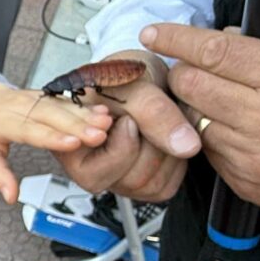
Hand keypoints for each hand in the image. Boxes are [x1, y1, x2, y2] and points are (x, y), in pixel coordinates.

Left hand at [0, 83, 113, 203]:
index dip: (52, 136)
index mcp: (2, 122)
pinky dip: (85, 106)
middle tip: (99, 134)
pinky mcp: (45, 96)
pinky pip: (65, 100)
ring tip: (105, 122)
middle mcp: (20, 107)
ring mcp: (34, 98)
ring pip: (61, 105)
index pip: (29, 130)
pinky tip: (102, 112)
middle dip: (77, 125)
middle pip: (50, 116)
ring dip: (85, 114)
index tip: (73, 143)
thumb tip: (11, 196)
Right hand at [53, 50, 198, 200]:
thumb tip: (186, 146)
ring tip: (153, 122)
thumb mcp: (134, 83)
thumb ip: (153, 112)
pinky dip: (176, 160)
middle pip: (129, 181)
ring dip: (166, 148)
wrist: (142, 75)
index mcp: (74, 144)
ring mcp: (119, 177)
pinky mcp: (145, 183)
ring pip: (151, 184)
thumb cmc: (124, 76)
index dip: (120, 148)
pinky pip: (167, 185)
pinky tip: (164, 136)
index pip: (93, 174)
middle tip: (142, 116)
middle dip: (149, 143)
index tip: (128, 120)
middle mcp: (93, 167)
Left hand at [144, 23, 259, 221]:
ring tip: (214, 96)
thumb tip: (232, 35)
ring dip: (194, 104)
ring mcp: (253, 155)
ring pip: (193, 119)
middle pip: (192, 86)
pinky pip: (209, 150)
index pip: (216, 51)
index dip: (177, 38)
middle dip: (183, 70)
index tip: (153, 32)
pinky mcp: (245, 183)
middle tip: (190, 65)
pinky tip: (232, 126)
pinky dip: (210, 134)